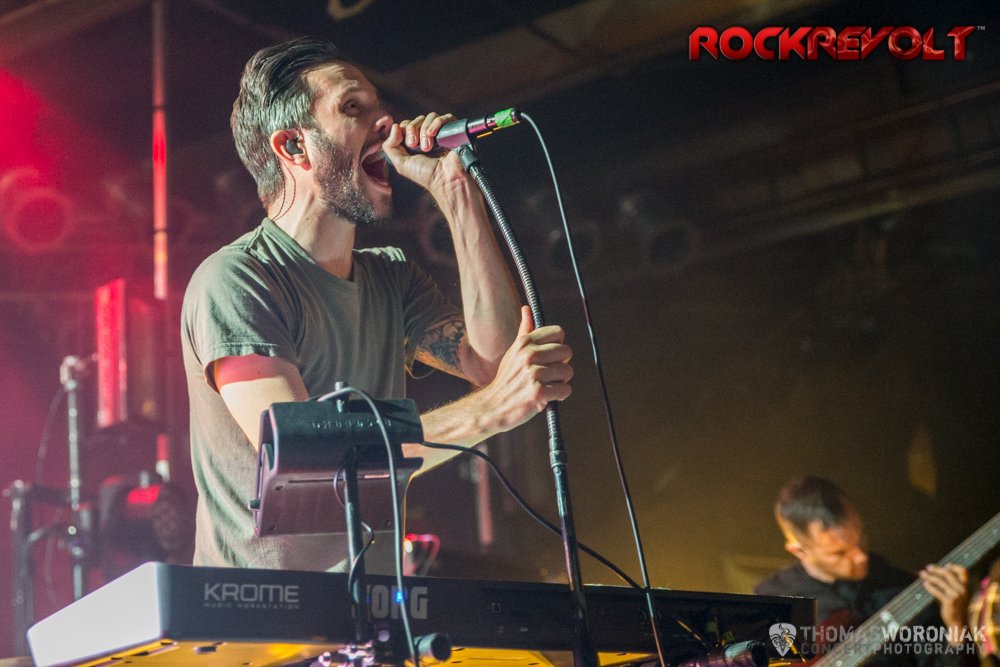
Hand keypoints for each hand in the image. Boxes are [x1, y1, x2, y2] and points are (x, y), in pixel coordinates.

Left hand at [382, 112, 468, 194]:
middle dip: (412, 130)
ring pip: (430, 117)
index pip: (406, 125)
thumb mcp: (401, 163)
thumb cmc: (426, 174)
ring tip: (428, 147)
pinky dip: (437, 123)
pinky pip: (446, 117)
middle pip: (416, 119)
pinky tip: (433, 134)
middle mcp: (428, 136)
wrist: (446, 180)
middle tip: (415, 146)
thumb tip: (395, 125)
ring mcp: (442, 132)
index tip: (409, 145)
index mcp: (416, 142)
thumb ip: (390, 146)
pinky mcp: (454, 130)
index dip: (404, 130)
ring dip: (424, 130)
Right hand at [478, 306, 572, 431]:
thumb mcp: (513, 352)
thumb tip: (526, 309)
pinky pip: (566, 390)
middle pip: (567, 351)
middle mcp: (529, 355)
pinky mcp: (539, 392)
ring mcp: (534, 374)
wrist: (493, 407)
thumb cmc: (507, 379)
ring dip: (561, 382)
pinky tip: (548, 397)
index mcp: (524, 343)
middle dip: (561, 365)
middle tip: (548, 375)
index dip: (558, 345)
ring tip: (546, 386)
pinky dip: (560, 396)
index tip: (550, 357)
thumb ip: (524, 331)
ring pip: (568, 371)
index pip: (558, 332)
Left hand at [919, 563, 968, 643]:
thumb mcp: (959, 594)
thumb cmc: (957, 606)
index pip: (963, 571)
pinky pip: (937, 591)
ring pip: (940, 581)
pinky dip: (930, 587)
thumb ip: (953, 584)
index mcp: (966, 586)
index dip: (954, 566)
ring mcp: (957, 595)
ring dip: (929, 576)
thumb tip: (940, 570)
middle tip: (928, 567)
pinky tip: (925, 584)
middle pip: (948, 574)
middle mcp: (963, 589)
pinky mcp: (950, 601)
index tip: (946, 565)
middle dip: (936, 569)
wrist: (959, 623)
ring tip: (922, 573)